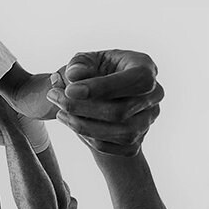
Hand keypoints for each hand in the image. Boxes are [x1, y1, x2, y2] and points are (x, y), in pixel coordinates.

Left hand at [47, 50, 163, 155]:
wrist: (96, 95)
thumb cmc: (91, 71)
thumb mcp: (84, 60)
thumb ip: (79, 64)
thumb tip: (74, 75)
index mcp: (145, 67)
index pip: (137, 80)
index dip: (104, 87)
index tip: (70, 90)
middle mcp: (155, 94)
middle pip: (122, 111)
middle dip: (81, 107)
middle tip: (53, 96)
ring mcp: (148, 120)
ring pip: (120, 133)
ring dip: (82, 125)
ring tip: (60, 112)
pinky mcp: (136, 141)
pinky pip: (114, 147)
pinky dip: (88, 138)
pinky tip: (72, 122)